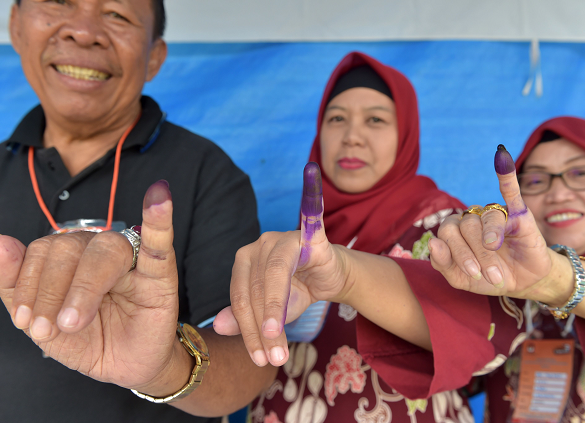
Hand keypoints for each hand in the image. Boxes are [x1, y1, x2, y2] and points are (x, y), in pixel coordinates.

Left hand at [0, 181, 183, 392]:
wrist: (126, 366)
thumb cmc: (89, 340)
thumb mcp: (43, 324)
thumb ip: (15, 286)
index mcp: (68, 259)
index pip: (43, 251)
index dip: (28, 283)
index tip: (26, 322)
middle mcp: (96, 252)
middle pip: (69, 247)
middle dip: (51, 290)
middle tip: (51, 328)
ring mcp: (131, 259)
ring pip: (106, 249)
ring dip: (84, 286)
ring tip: (75, 322)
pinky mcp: (160, 272)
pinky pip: (159, 241)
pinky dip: (158, 218)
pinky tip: (158, 196)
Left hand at [214, 162, 349, 366]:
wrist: (330, 278)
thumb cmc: (297, 291)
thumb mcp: (271, 311)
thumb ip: (244, 317)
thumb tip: (218, 326)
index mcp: (244, 262)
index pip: (239, 298)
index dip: (247, 330)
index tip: (260, 359)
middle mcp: (260, 245)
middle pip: (255, 290)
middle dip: (262, 328)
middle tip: (272, 359)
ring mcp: (284, 237)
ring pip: (274, 276)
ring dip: (276, 312)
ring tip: (280, 343)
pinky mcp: (311, 233)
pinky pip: (312, 213)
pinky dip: (312, 194)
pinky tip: (311, 173)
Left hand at [429, 145, 568, 302]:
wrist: (522, 283)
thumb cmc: (487, 277)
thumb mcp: (459, 278)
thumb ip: (441, 263)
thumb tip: (432, 242)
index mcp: (457, 231)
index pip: (447, 232)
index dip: (457, 253)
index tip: (472, 274)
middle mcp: (473, 218)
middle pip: (466, 226)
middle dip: (475, 254)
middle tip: (489, 275)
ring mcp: (495, 215)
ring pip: (486, 219)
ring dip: (490, 244)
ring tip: (498, 265)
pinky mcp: (519, 214)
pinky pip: (511, 191)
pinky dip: (506, 175)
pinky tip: (502, 158)